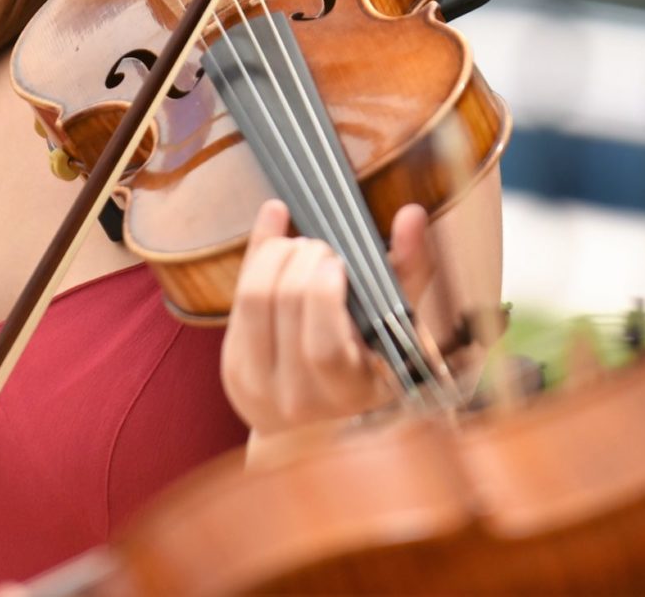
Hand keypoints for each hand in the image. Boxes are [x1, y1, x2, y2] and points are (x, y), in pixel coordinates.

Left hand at [220, 198, 436, 438]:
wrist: (314, 430)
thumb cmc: (366, 369)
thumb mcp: (394, 330)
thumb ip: (408, 270)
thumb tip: (412, 214)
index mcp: (349, 392)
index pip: (323, 346)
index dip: (322, 293)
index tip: (337, 262)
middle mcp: (299, 398)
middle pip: (285, 305)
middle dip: (302, 258)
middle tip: (321, 246)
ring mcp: (259, 386)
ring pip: (253, 299)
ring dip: (275, 255)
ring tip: (298, 247)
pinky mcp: (232, 370)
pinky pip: (236, 302)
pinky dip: (255, 259)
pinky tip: (275, 236)